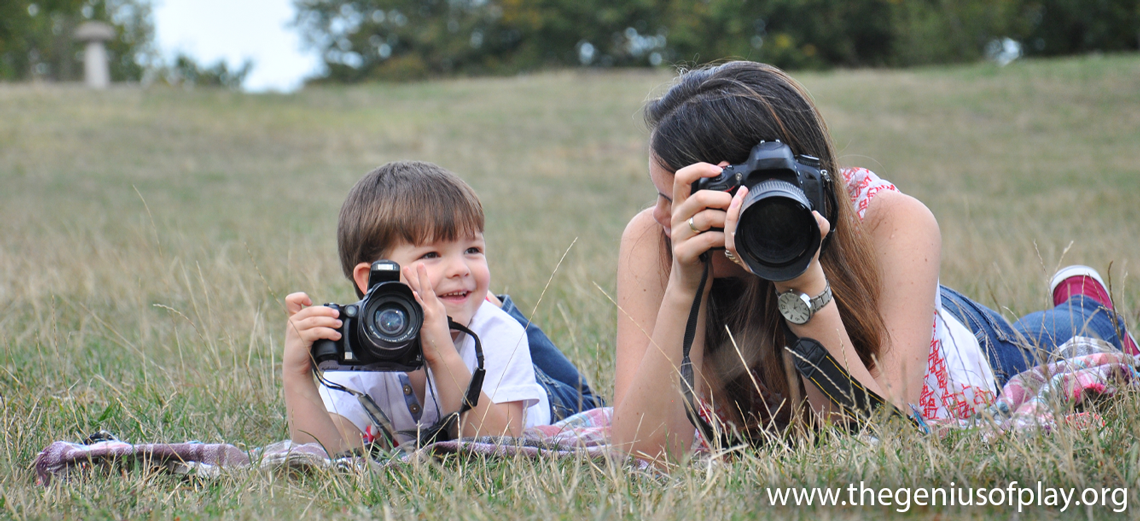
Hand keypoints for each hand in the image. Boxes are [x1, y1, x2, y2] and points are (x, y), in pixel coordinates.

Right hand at [283, 292, 341, 378]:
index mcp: (294, 317)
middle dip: (327, 311)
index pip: (291, 300)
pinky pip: (317, 332)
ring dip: (330, 322)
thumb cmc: (305, 349)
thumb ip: (316, 322)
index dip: (301, 297)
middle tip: (338, 315)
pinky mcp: (300, 339)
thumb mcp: (308, 332)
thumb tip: (336, 317)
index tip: (310, 302)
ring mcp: (295, 330)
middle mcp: (293, 321)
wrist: (296, 366)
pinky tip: (336, 335)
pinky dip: (329, 332)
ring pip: (315, 320)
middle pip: (311, 310)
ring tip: (339, 325)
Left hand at [402, 263, 455, 365]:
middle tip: (410, 265)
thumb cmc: (438, 343)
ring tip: (408, 269)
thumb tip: (416, 316)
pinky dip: (417, 299)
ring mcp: (433, 312)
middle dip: (417, 275)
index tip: (415, 271)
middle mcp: (436, 307)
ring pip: (423, 292)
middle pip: (425, 287)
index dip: (420, 281)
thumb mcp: (431, 326)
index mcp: (436, 308)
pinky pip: (422, 307)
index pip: (427, 291)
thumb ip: (423, 318)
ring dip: (415, 279)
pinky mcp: (429, 320)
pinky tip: (413, 292)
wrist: (444, 353)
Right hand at [669, 162, 733, 287]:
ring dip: (726, 220)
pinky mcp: (683, 251)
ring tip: (732, 226)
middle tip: (734, 206)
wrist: (690, 278)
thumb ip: (711, 196)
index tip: (718, 170)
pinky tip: (727, 242)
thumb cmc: (701, 245)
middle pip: (699, 197)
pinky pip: (709, 239)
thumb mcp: (704, 218)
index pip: (681, 177)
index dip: (699, 168)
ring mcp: (678, 234)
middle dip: (723, 199)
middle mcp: (676, 217)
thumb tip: (723, 165)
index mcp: (680, 205)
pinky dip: (723, 239)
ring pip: (707, 218)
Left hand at [724, 187, 829, 290]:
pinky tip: (740, 205)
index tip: (740, 200)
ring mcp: (746, 253)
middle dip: (732, 210)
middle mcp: (748, 257)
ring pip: (730, 233)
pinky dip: (735, 218)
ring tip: (741, 194)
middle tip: (742, 191)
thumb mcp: (813, 245)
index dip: (733, 219)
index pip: (734, 239)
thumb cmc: (803, 262)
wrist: (800, 275)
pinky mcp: (748, 246)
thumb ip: (818, 230)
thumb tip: (817, 216)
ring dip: (732, 212)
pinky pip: (735, 233)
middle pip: (729, 233)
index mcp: (756, 260)